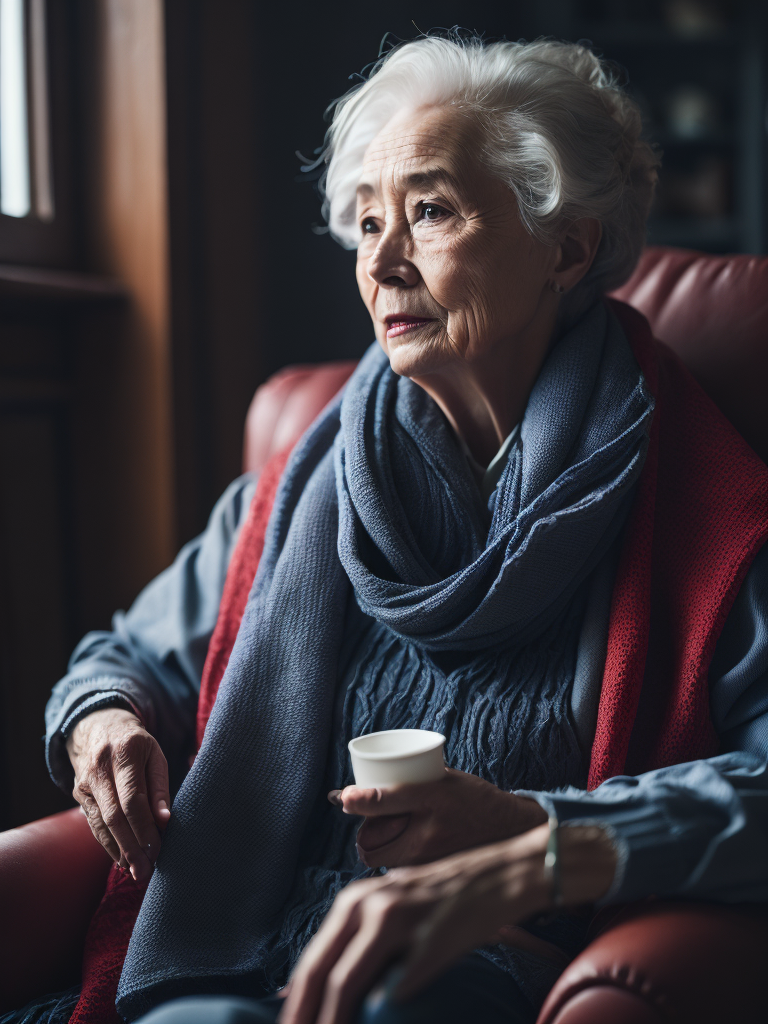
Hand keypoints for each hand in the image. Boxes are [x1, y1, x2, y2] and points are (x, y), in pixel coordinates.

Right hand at [66, 707, 170, 881]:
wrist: (99, 726)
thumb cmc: (136, 744)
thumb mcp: (155, 756)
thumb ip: (160, 788)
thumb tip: (165, 821)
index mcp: (124, 753)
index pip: (132, 799)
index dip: (144, 829)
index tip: (157, 850)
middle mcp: (100, 768)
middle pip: (114, 816)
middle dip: (131, 847)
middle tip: (146, 871)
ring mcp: (85, 781)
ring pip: (100, 823)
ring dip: (118, 851)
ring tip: (136, 871)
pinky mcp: (77, 793)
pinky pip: (93, 823)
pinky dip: (107, 843)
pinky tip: (121, 858)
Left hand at [279, 822, 616, 1023]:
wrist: (502, 875)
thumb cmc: (448, 901)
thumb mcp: (394, 912)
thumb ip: (359, 945)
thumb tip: (320, 992)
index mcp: (356, 901)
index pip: (311, 963)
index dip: (295, 1006)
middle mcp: (369, 904)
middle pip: (320, 973)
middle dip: (306, 1017)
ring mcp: (399, 919)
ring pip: (345, 982)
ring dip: (331, 1020)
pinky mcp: (429, 941)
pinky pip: (393, 990)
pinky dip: (377, 1017)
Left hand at [328, 768, 547, 867]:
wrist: (511, 831)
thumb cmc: (475, 800)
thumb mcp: (444, 780)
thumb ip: (408, 786)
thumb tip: (361, 794)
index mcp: (433, 797)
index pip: (383, 800)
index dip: (357, 800)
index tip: (343, 798)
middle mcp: (429, 830)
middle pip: (371, 839)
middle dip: (366, 833)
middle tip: (374, 822)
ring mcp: (430, 858)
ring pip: (380, 859)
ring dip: (377, 849)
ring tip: (391, 837)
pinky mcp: (432, 876)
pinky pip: (397, 872)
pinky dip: (394, 864)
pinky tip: (406, 852)